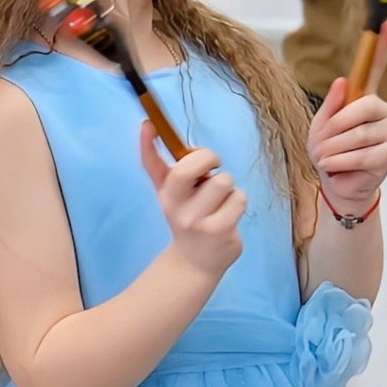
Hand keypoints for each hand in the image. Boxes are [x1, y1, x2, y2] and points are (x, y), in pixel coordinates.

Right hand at [138, 127, 245, 278]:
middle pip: (189, 167)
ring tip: (219, 202)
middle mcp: (175, 206)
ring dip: (228, 188)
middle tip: (211, 168)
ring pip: (223, 181)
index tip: (149, 124)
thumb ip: (161, 163)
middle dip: (207, 158)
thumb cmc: (188, 217)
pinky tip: (228, 215)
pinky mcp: (219, 231)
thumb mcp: (171, 193)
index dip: (147, 143)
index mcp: (165, 192)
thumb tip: (148, 126)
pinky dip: (238, 202)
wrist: (195, 262)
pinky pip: (238, 198)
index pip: (151, 164)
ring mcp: (196, 220)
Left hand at [310, 41, 386, 219]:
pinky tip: (333, 166)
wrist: (335, 184)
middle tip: (320, 143)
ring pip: (361, 133)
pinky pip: (365, 152)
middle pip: (365, 106)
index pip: (376, 68)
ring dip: (334, 147)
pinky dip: (342, 160)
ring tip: (323, 157)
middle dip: (336, 126)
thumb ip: (331, 106)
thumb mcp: (319, 127)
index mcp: (362, 99)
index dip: (383, 46)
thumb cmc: (328, 152)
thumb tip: (343, 81)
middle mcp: (380, 110)